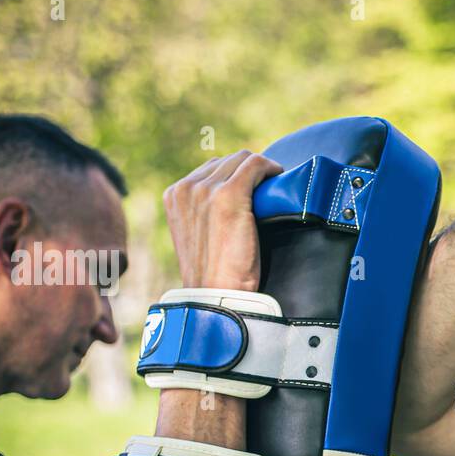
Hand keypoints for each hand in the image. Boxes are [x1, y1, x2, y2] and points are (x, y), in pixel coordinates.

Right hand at [164, 150, 282, 291]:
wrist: (216, 295)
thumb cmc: (213, 275)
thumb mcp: (198, 237)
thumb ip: (205, 215)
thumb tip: (230, 206)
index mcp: (174, 196)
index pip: (211, 170)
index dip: (235, 175)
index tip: (253, 187)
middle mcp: (186, 188)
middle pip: (227, 162)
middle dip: (248, 171)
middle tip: (268, 186)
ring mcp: (206, 190)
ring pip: (241, 160)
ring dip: (260, 169)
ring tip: (274, 183)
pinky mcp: (229, 195)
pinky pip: (255, 165)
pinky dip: (270, 168)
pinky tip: (279, 176)